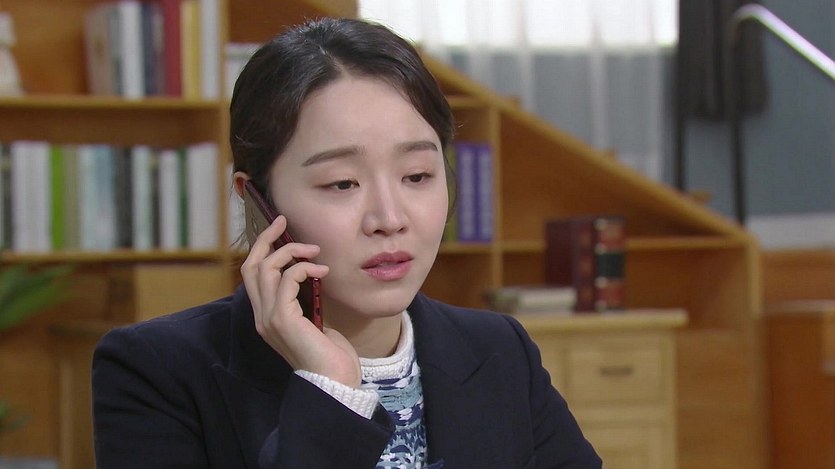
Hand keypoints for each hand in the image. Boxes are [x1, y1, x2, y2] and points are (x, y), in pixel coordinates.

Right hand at [240, 215, 361, 387]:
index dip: (262, 248)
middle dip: (266, 239)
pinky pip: (286, 279)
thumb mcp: (314, 320)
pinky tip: (322, 271)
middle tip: (283, 221)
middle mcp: (261, 316)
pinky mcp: (283, 319)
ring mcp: (269, 318)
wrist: (335, 381)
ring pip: (266, 267)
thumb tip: (311, 273)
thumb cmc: (331, 354)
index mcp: (266, 316)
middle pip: (251, 265)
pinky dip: (303, 268)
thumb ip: (305, 299)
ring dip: (291, 251)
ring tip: (314, 251)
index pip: (253, 274)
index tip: (279, 228)